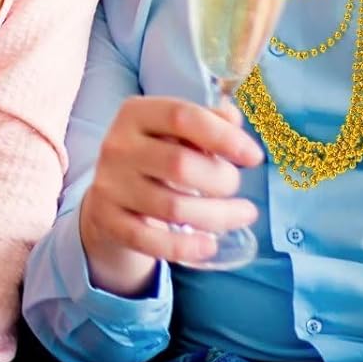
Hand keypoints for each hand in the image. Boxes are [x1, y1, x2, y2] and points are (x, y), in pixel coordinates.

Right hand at [79, 96, 262, 295]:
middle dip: (222, 180)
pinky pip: (152, 241)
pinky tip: (210, 245)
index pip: (180, 116)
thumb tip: (232, 118)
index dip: (222, 135)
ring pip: (173, 208)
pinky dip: (188, 247)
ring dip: (219, 216)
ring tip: (242, 214)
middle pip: (180, 165)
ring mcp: (111, 184)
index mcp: (135, 114)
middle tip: (235, 186)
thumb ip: (207, 120)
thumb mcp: (174, 131)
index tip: (253, 156)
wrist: (109, 196)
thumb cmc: (155, 156)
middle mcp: (118, 146)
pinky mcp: (109, 220)